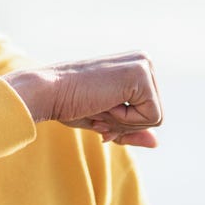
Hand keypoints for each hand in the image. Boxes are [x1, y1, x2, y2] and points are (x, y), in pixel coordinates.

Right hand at [4, 52, 162, 147]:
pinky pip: (150, 117)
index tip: (98, 111)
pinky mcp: (141, 74)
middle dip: (124, 125)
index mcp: (135, 68)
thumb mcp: (105, 121)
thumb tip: (156, 143)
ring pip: (155, 118)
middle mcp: (143, 61)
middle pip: (155, 115)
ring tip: (98, 104)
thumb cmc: (69, 104)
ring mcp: (143, 65)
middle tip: (97, 108)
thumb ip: (131, 130)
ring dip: (122, 122)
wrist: (49, 92)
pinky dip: (124, 120)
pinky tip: (103, 102)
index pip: (148, 112)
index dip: (123, 125)